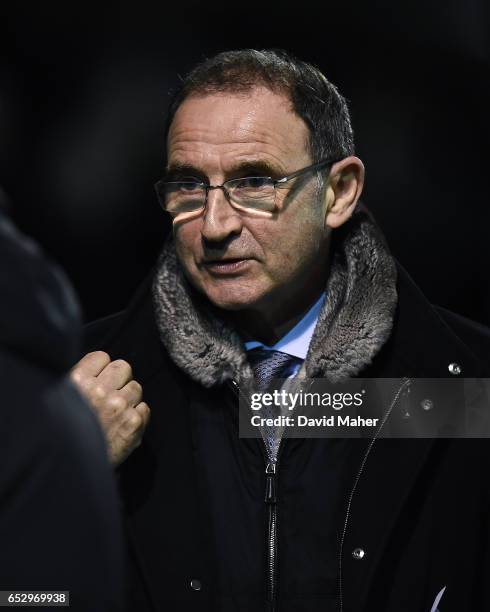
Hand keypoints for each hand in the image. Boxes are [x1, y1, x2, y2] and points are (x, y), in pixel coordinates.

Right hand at [70, 351, 149, 465]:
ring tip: (116, 414)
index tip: (98, 380)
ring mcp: (119, 405)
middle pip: (123, 366)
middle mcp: (99, 390)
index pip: (102, 357)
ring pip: (136, 387)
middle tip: (111, 395)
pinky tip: (123, 426)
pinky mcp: (133, 422)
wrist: (72, 470)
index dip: (101, 369)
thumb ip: (79, 381)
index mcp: (78, 381)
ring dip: (129, 398)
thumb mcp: (61, 400)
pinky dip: (137, 416)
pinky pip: (145, 407)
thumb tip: (100, 366)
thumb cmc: (63, 434)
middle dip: (119, 379)